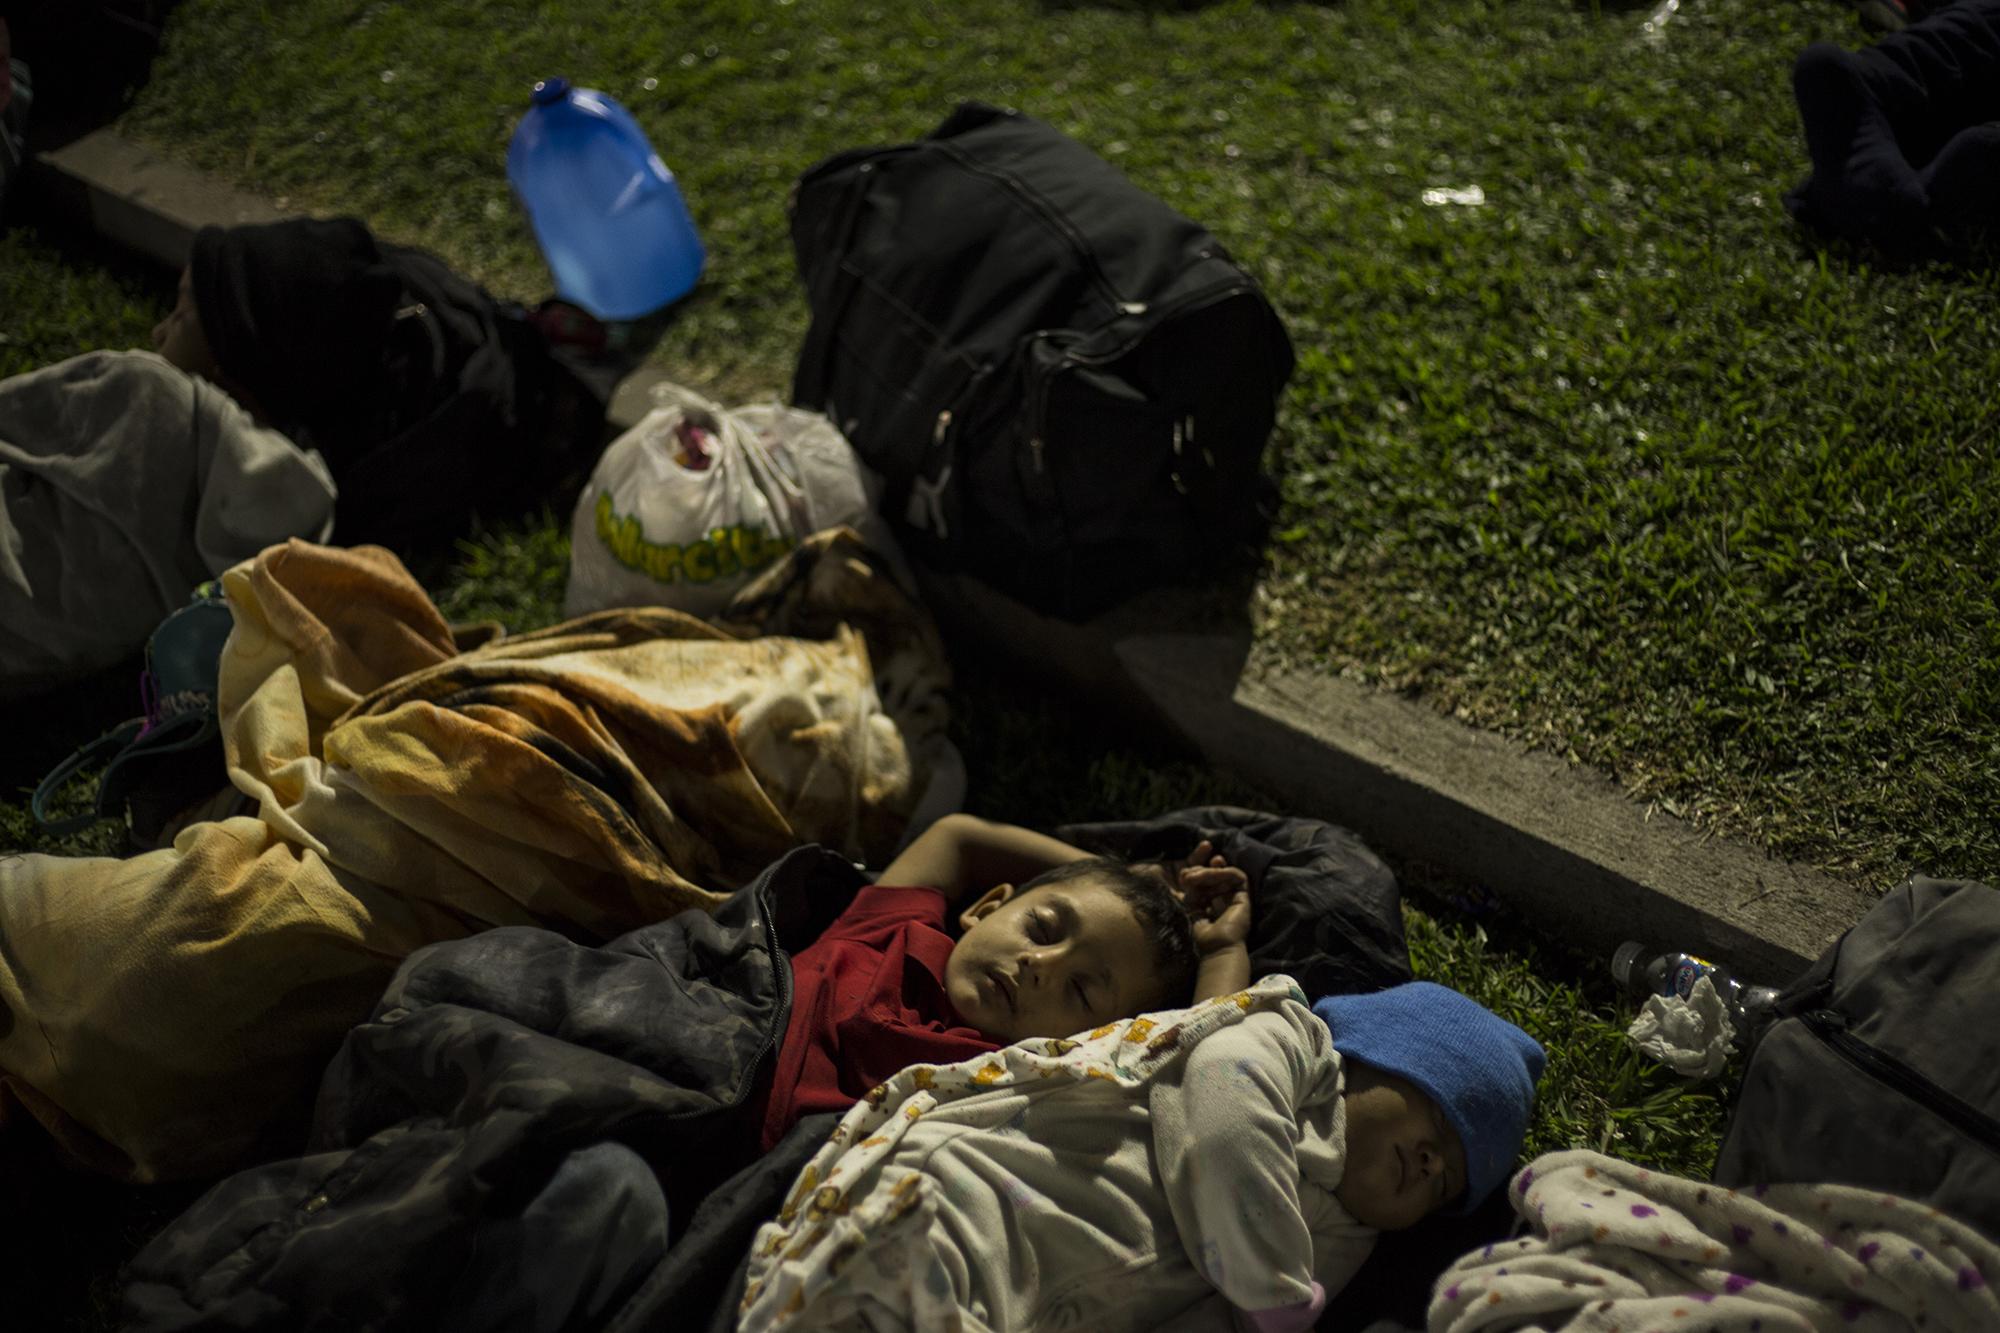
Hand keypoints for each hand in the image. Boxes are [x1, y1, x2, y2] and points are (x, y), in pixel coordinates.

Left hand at [1175, 840, 1250, 954]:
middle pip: (1212, 875)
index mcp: (1207, 904)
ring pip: (1223, 874)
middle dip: (1199, 870)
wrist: (1216, 948)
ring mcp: (1233, 898)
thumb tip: (1179, 871)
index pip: (1203, 882)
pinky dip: (1223, 872)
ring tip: (1192, 878)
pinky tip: (1211, 874)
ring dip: (1207, 872)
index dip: (1195, 873)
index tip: (1183, 874)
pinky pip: (1236, 876)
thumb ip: (1187, 888)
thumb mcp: (1187, 906)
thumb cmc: (1199, 933)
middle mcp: (1221, 900)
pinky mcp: (1244, 897)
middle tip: (1186, 876)